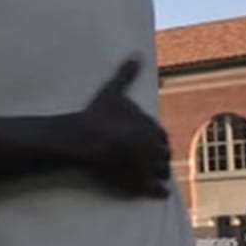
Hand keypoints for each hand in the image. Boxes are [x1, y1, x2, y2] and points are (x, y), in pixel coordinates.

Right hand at [77, 57, 171, 198]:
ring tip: (153, 174)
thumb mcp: (113, 90)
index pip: (161, 136)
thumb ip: (127, 73)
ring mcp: (148, 166)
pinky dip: (158, 191)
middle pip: (163, 155)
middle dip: (157, 156)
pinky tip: (159, 192)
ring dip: (158, 173)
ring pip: (161, 172)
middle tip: (149, 159)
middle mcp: (155, 147)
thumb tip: (137, 53)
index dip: (153, 139)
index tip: (147, 142)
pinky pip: (155, 189)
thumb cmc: (97, 114)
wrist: (83, 139)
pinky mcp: (139, 182)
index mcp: (152, 126)